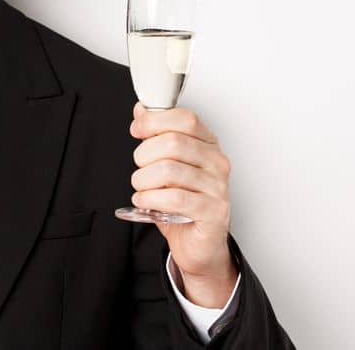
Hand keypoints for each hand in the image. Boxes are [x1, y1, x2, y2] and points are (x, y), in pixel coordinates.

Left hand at [130, 102, 238, 306]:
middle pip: (173, 142)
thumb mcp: (167, 165)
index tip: (137, 129)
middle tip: (140, 169)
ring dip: (143, 181)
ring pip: (168, 170)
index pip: (185, 119)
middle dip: (144, 155)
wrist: (199, 244)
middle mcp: (217, 162)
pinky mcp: (212, 211)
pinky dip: (150, 199)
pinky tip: (146, 202)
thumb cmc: (183, 204)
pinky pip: (173, 198)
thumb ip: (156, 136)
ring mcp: (217, 187)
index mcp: (209, 144)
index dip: (155, 121)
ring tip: (142, 189)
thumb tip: (142, 109)